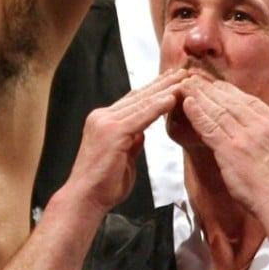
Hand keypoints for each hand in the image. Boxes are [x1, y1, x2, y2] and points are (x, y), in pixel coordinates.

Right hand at [64, 69, 186, 214]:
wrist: (85, 198)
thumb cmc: (103, 184)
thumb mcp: (122, 157)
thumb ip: (132, 141)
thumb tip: (142, 132)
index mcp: (103, 120)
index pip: (132, 100)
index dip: (153, 89)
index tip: (171, 80)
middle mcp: (102, 116)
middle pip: (138, 95)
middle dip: (162, 83)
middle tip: (182, 71)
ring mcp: (105, 122)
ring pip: (142, 102)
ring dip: (165, 90)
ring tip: (184, 80)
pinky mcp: (113, 132)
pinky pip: (141, 116)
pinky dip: (158, 106)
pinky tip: (172, 97)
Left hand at [179, 77, 268, 218]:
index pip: (249, 101)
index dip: (230, 91)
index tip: (217, 84)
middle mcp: (261, 126)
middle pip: (231, 101)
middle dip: (211, 88)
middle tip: (195, 78)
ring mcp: (245, 137)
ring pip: (218, 110)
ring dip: (199, 95)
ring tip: (186, 84)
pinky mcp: (230, 150)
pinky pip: (209, 127)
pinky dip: (196, 113)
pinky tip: (186, 103)